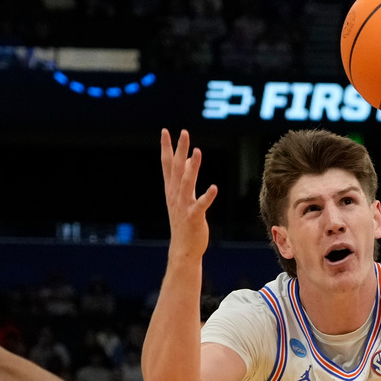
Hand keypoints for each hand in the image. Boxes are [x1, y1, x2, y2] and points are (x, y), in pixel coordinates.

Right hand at [161, 129, 216, 258]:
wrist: (183, 248)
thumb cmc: (184, 222)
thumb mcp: (181, 198)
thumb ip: (182, 178)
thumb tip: (185, 160)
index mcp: (171, 190)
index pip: (167, 165)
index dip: (166, 148)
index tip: (166, 131)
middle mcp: (175, 195)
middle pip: (176, 169)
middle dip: (179, 150)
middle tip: (184, 133)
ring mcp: (183, 206)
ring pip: (187, 183)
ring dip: (191, 167)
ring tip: (198, 152)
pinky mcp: (193, 217)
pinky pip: (201, 205)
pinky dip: (207, 197)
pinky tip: (214, 188)